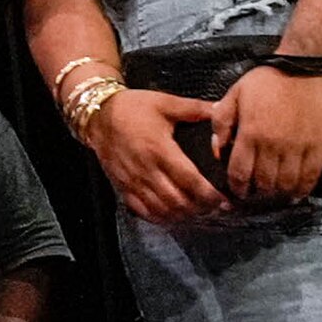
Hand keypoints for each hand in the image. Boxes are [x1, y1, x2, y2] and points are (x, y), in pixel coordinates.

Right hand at [82, 88, 230, 225]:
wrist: (97, 115)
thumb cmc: (133, 107)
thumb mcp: (165, 102)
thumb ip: (194, 109)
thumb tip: (221, 110)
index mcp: (159, 148)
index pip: (189, 180)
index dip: (209, 194)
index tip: (224, 199)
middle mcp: (146, 169)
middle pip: (178, 200)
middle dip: (201, 209)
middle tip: (217, 208)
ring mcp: (132, 181)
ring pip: (162, 209)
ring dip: (183, 216)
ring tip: (199, 213)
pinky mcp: (122, 187)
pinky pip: (143, 211)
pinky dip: (161, 218)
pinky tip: (174, 216)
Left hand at [212, 66, 321, 207]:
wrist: (307, 68)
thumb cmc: (268, 80)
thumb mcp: (235, 93)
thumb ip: (221, 121)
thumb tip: (216, 148)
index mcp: (251, 132)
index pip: (240, 172)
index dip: (237, 187)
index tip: (237, 191)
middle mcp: (274, 145)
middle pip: (264, 182)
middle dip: (257, 192)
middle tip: (255, 193)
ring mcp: (298, 147)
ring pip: (286, 183)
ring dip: (278, 194)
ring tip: (273, 193)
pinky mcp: (318, 146)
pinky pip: (311, 176)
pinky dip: (303, 189)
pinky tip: (296, 194)